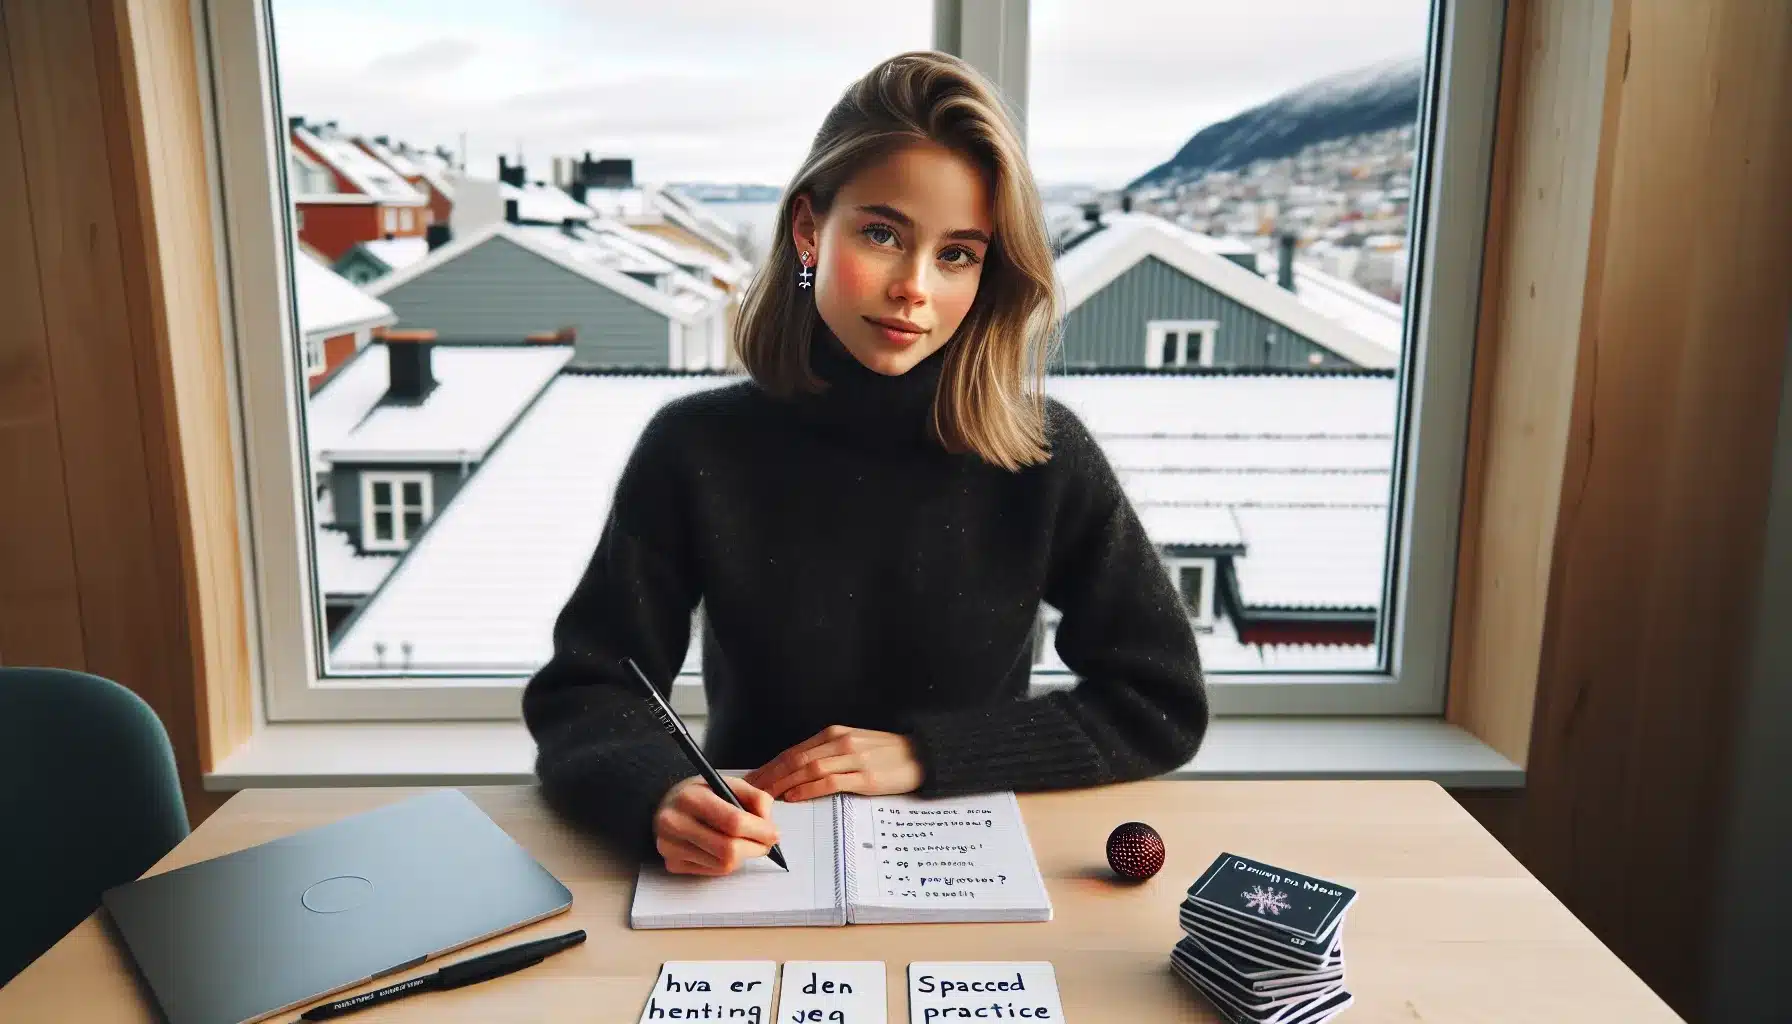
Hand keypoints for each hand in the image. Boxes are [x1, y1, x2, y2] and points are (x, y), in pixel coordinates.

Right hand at [652, 775, 779, 875]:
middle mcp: (675, 823)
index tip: (774, 833)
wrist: (665, 804)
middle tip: (766, 843)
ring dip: (743, 857)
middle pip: (729, 849)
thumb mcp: (727, 783)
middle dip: (756, 848)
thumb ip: (755, 797)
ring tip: (744, 843)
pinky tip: (724, 849)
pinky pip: (712, 872)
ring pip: (723, 865)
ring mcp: (670, 847)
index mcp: (691, 797)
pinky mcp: (672, 863)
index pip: (733, 822)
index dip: (760, 831)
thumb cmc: (702, 794)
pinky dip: (726, 863)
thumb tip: (769, 824)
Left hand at [743, 725, 923, 801]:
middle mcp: (839, 742)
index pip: (792, 752)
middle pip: (794, 760)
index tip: (750, 781)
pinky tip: (794, 797)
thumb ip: (827, 755)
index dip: (768, 767)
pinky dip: (808, 789)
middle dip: (768, 777)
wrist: (924, 755)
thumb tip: (797, 773)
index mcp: (834, 734)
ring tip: (764, 798)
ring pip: (808, 769)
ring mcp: (853, 759)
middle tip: (747, 793)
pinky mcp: (866, 777)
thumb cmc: (887, 754)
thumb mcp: (853, 746)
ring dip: (782, 784)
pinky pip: (830, 781)